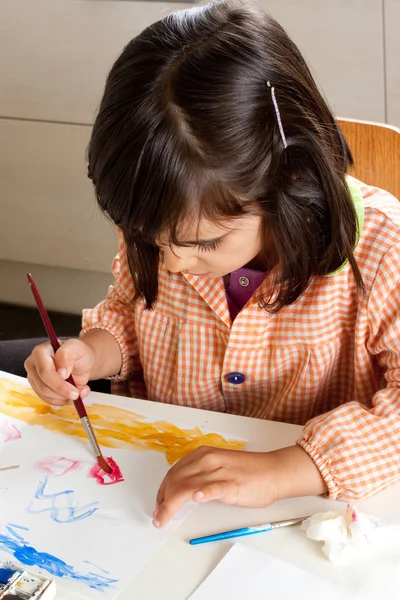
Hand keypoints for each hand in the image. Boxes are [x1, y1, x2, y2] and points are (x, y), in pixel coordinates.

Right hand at [24, 338, 95, 404]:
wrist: (81, 360)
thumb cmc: (78, 352)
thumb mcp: (77, 348)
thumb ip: (66, 356)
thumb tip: (61, 372)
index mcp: (40, 352)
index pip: (45, 372)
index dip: (59, 383)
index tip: (74, 388)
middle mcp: (33, 365)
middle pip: (44, 386)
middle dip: (63, 393)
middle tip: (78, 394)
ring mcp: (34, 378)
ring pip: (46, 396)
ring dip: (65, 398)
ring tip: (80, 391)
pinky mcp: (38, 388)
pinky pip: (49, 400)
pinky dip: (63, 400)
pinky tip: (73, 394)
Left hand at [153, 445, 326, 527]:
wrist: (273, 471)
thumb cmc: (248, 472)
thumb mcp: (218, 467)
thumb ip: (201, 475)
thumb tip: (184, 491)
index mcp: (203, 455)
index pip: (174, 472)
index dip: (162, 490)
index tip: (159, 503)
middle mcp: (207, 460)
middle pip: (175, 480)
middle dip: (162, 500)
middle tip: (158, 516)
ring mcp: (219, 472)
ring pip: (187, 487)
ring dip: (171, 504)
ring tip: (163, 518)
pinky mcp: (231, 484)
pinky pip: (214, 487)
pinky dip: (204, 492)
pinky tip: (196, 498)